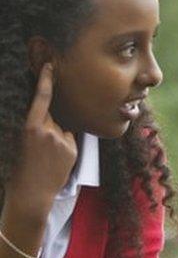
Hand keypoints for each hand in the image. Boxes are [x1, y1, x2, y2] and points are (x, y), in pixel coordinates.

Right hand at [4, 64, 76, 218]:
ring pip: (62, 128)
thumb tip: (53, 116)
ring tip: (46, 156)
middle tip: (38, 147)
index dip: (46, 81)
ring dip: (57, 137)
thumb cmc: (24, 166)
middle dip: (48, 125)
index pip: (41, 99)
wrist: (32, 192)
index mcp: (30, 126)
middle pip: (53, 116)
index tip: (50, 66)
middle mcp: (47, 130)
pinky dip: (65, 146)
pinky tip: (56, 160)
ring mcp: (62, 140)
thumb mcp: (24, 140)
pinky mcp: (73, 149)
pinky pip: (70, 139)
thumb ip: (38, 125)